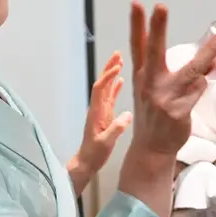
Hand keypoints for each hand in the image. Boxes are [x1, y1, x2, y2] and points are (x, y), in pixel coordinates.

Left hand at [74, 52, 132, 173]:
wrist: (87, 162)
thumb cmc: (94, 154)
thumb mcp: (105, 143)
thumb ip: (116, 129)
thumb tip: (128, 114)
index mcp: (96, 112)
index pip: (100, 89)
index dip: (108, 77)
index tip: (118, 66)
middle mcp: (97, 108)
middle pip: (102, 83)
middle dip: (108, 68)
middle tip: (117, 54)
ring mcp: (101, 111)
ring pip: (106, 88)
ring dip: (112, 74)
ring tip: (120, 61)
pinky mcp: (105, 116)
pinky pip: (110, 98)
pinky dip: (116, 87)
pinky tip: (122, 80)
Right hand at [128, 1, 215, 155]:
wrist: (151, 146)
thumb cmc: (154, 112)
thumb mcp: (153, 88)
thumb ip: (174, 71)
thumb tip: (203, 60)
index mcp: (141, 74)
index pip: (138, 45)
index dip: (137, 24)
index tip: (136, 4)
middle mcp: (149, 83)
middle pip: (155, 50)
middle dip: (158, 28)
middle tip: (160, 6)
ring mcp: (164, 96)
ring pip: (193, 69)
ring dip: (210, 52)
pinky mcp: (178, 110)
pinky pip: (199, 89)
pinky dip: (202, 85)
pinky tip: (199, 86)